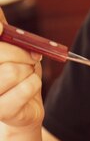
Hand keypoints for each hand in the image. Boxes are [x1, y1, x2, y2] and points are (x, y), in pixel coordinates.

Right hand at [0, 8, 43, 129]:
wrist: (24, 108)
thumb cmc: (16, 74)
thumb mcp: (9, 46)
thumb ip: (2, 28)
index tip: (2, 28)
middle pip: (0, 53)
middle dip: (21, 53)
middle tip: (30, 57)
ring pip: (13, 71)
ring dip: (28, 71)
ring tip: (27, 75)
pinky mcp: (2, 112)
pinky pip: (26, 88)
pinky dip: (35, 84)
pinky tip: (30, 88)